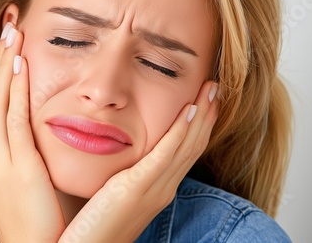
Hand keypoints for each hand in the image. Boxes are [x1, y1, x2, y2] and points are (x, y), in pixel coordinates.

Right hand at [0, 23, 65, 242]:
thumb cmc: (28, 216)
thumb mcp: (14, 176)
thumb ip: (15, 147)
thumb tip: (25, 123)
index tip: (8, 43)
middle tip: (10, 25)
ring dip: (6, 64)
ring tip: (15, 34)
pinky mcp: (15, 166)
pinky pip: (12, 119)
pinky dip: (15, 89)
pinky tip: (22, 66)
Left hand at [59, 81, 218, 242]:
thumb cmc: (96, 224)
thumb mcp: (117, 194)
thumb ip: (126, 176)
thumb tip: (126, 157)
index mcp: (160, 188)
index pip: (186, 151)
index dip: (199, 125)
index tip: (205, 101)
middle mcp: (164, 188)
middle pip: (193, 145)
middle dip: (207, 115)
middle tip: (215, 87)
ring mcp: (155, 188)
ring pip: (187, 145)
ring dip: (201, 115)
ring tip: (211, 89)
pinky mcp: (138, 187)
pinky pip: (165, 154)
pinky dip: (180, 131)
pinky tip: (189, 111)